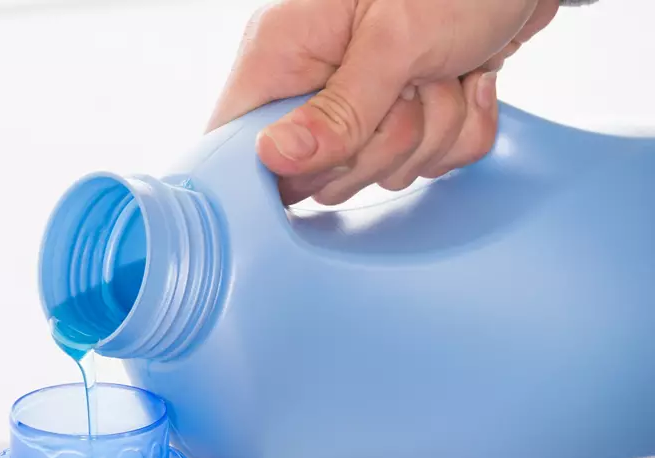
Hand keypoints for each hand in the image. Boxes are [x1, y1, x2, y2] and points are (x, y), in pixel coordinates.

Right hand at [209, 0, 562, 204]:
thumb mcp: (396, 41)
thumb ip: (338, 111)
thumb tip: (274, 160)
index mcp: (281, 50)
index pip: (234, 140)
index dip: (275, 169)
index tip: (331, 155)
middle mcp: (308, 79)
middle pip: (314, 173)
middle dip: (381, 145)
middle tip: (410, 89)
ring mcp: (354, 101)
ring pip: (376, 173)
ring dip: (430, 133)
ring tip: (445, 72)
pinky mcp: (400, 116)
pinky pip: (422, 164)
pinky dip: (459, 131)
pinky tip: (466, 80)